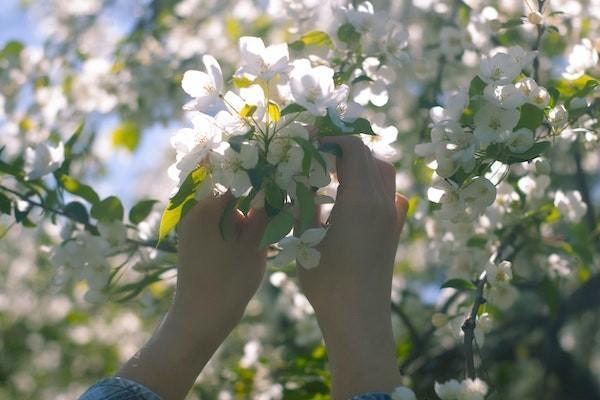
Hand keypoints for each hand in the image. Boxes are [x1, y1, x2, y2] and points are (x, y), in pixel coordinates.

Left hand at [117, 192, 266, 399]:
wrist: (200, 320)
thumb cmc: (229, 281)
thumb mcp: (254, 245)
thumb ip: (264, 213)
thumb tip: (275, 187)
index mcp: (204, 208)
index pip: (238, 182)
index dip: (263, 187)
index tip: (283, 196)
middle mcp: (194, 213)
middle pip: (234, 197)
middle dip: (257, 207)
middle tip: (277, 223)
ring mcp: (194, 230)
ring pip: (230, 215)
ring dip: (250, 224)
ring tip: (266, 242)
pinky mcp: (198, 244)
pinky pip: (223, 230)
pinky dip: (239, 236)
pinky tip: (256, 250)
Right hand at [297, 136, 408, 399]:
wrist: (358, 316)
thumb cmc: (327, 281)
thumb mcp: (306, 238)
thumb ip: (305, 202)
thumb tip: (300, 178)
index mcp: (360, 200)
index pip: (353, 149)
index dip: (331, 138)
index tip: (310, 141)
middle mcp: (382, 202)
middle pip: (370, 156)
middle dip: (345, 149)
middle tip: (318, 155)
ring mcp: (393, 216)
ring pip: (383, 173)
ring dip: (361, 165)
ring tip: (334, 173)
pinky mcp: (395, 230)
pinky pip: (391, 193)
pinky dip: (374, 184)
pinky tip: (353, 199)